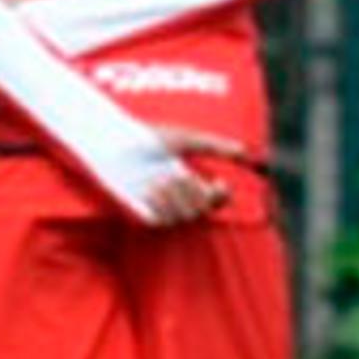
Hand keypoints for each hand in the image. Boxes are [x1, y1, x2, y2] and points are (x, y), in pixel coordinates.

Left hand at [127, 127, 244, 226]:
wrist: (115, 143)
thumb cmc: (147, 137)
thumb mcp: (184, 139)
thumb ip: (213, 145)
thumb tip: (243, 150)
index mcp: (190, 178)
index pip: (216, 199)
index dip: (221, 196)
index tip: (219, 182)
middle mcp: (178, 195)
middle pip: (202, 210)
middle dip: (195, 194)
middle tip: (181, 176)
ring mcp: (161, 205)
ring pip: (184, 217)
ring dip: (178, 198)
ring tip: (162, 180)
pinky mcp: (143, 211)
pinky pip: (162, 221)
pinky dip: (162, 206)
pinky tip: (152, 189)